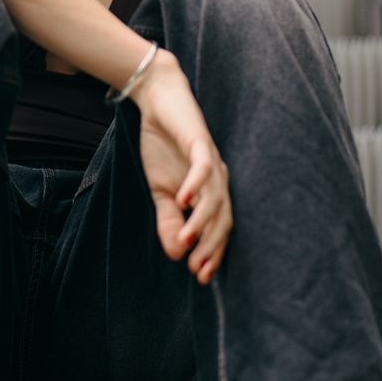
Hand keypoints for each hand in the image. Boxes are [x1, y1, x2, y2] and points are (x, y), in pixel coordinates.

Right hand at [130, 50, 232, 284]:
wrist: (157, 102)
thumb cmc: (163, 147)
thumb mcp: (160, 191)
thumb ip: (169, 220)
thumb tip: (175, 252)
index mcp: (212, 193)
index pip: (220, 229)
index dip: (213, 254)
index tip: (201, 277)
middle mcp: (219, 180)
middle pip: (224, 218)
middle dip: (212, 246)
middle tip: (198, 269)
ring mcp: (212, 161)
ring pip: (215, 197)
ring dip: (201, 222)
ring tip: (185, 241)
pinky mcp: (200, 142)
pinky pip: (203, 166)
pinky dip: (195, 184)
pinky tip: (183, 199)